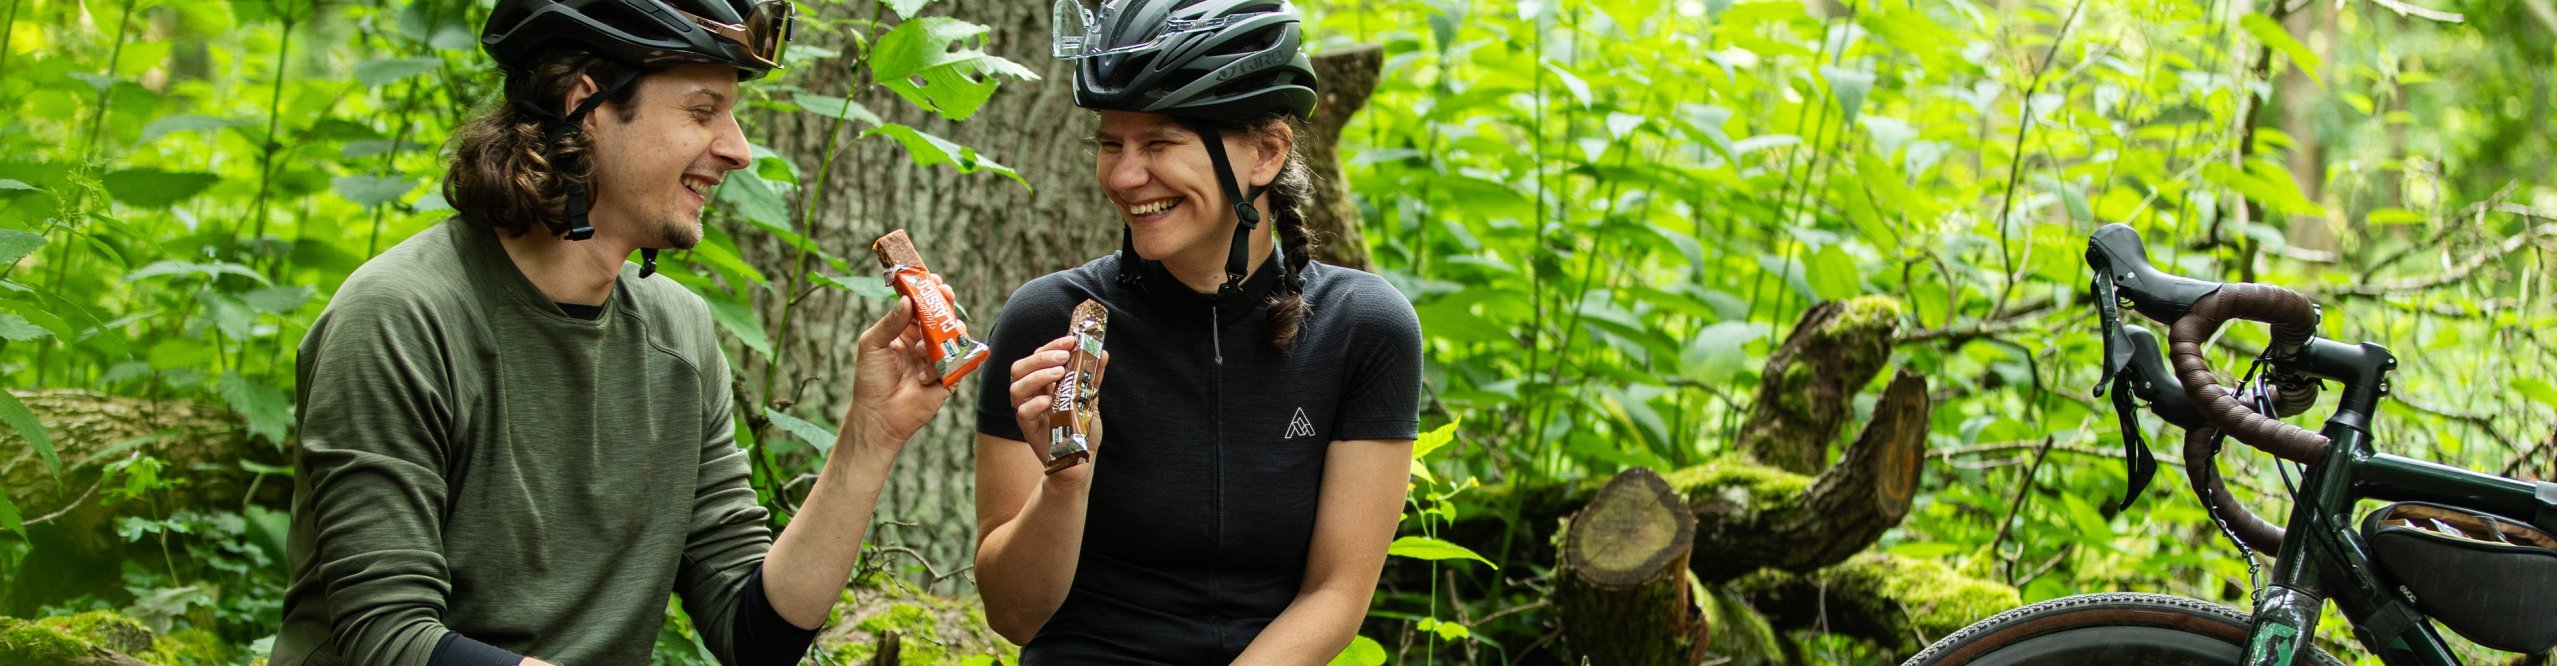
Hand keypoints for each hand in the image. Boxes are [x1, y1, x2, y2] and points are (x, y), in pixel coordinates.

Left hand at [841, 282, 961, 454]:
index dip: (925, 292)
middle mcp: (923, 343)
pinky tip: (928, 372)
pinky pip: (959, 363)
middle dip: (944, 303)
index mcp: (905, 332)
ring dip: (944, 334)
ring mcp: (938, 360)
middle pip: (941, 316)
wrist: (879, 416)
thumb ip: (889, 322)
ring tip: (926, 345)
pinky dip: (947, 363)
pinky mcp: (949, 379)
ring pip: (954, 337)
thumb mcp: (872, 345)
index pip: (919, 306)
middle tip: (944, 292)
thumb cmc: (870, 380)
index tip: (929, 278)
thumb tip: (907, 300)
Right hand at [1007, 335, 1107, 482]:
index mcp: (1042, 383)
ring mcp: (1028, 412)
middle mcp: (1031, 395)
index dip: (1051, 346)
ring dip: (1037, 376)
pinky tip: (1049, 400)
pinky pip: (1023, 413)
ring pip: (1016, 388)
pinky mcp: (1029, 430)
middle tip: (1063, 356)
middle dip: (1041, 358)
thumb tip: (1103, 352)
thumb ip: (1093, 377)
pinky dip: (1034, 404)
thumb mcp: (1090, 399)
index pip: (1037, 357)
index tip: (1071, 340)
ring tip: (1059, 373)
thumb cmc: (1081, 428)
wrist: (1080, 459)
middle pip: (1020, 368)